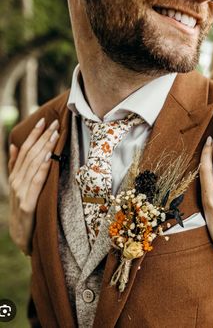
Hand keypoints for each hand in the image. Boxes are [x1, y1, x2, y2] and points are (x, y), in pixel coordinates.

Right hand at [8, 117, 59, 254]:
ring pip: (34, 164)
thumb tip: (14, 146)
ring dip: (44, 148)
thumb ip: (15, 166)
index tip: (43, 121)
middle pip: (31, 154)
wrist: (20, 234)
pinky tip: (49, 157)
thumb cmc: (23, 207)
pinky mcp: (28, 203)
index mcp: (15, 175)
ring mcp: (21, 191)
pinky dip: (42, 168)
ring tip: (54, 134)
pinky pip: (36, 182)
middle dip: (43, 137)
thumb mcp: (18, 185)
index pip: (25, 150)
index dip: (34, 135)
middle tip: (54, 122)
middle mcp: (17, 180)